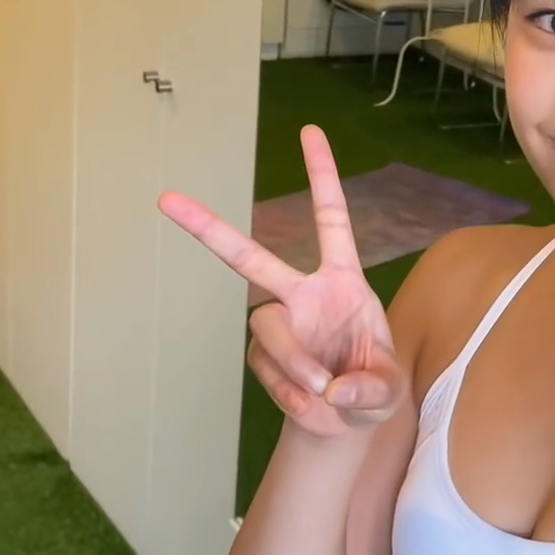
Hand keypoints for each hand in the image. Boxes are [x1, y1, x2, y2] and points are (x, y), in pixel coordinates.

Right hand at [158, 125, 405, 435]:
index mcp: (341, 280)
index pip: (330, 219)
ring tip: (323, 391)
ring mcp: (278, 326)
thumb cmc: (372, 388)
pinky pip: (270, 373)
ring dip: (293, 360)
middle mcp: (301, 294)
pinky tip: (314, 408)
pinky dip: (293, 394)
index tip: (309, 130)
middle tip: (166, 200)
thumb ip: (370, 385)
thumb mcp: (388, 388)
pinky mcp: (262, 359)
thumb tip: (333, 387)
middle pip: (249, 258)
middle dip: (209, 228)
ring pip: (267, 329)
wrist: (347, 424)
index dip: (322, 176)